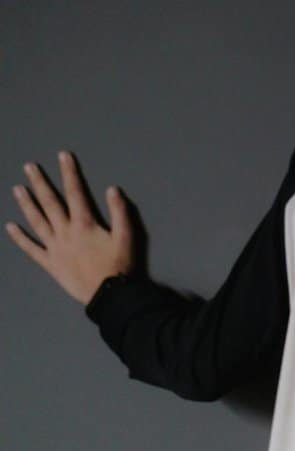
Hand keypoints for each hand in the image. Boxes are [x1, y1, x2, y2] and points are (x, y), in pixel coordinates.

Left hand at [6, 152, 134, 303]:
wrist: (108, 294)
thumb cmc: (119, 265)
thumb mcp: (127, 237)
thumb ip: (120, 212)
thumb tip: (112, 189)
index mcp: (84, 224)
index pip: (76, 192)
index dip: (69, 173)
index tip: (63, 156)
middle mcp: (65, 232)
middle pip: (50, 203)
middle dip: (40, 183)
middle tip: (29, 167)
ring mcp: (54, 248)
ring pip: (37, 222)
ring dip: (26, 204)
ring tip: (17, 189)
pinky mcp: (50, 263)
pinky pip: (32, 249)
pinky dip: (20, 238)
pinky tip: (10, 227)